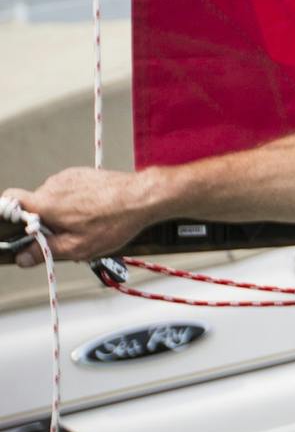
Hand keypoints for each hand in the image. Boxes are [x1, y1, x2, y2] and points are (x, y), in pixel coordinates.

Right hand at [3, 167, 150, 267]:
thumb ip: (45, 252)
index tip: (16, 229)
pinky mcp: (82, 174)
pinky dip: (76, 202)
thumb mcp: (78, 247)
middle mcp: (52, 185)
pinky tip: (95, 212)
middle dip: (45, 222)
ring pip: (54, 199)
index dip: (6, 215)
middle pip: (35, 206)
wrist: (144, 196)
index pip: (8, 202)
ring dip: (62, 213)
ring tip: (88, 224)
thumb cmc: (115, 221)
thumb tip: (23, 258)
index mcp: (46, 203)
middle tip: (67, 236)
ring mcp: (68, 177)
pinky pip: (69, 191)